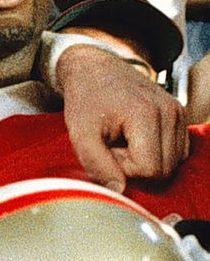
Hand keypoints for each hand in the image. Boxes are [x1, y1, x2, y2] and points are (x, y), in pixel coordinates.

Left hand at [58, 43, 188, 190]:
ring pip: (172, 163)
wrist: (95, 70)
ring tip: (122, 140)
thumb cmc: (86, 99)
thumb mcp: (80, 133)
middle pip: (165, 170)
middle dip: (135, 166)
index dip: (124, 168)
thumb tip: (119, 191)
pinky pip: (175, 152)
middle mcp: (172, 113)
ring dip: (144, 160)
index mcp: (149, 115)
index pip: (150, 169)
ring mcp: (179, 113)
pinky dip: (154, 152)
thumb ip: (97, 164)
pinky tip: (134, 138)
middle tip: (112, 146)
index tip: (106, 149)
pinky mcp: (180, 116)